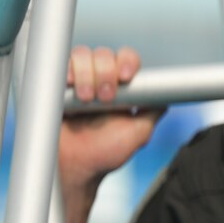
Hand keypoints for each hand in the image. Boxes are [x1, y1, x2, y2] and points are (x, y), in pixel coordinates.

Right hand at [59, 46, 161, 222]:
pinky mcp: (54, 85)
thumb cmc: (106, 153)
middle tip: (105, 99)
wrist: (74, 168)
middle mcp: (99, 81)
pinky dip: (64, 69)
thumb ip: (153, 111)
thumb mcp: (139, 133)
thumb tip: (169, 93)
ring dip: (87, 74)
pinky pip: (58, 63)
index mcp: (121, 89)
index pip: (127, 60)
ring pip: (83, 55)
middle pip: (105, 54)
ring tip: (86, 99)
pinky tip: (68, 85)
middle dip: (106, 72)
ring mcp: (76, 81)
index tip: (126, 77)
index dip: (127, 62)